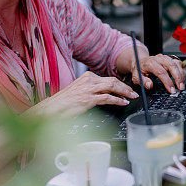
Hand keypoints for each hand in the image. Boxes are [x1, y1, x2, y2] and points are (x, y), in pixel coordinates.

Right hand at [24, 72, 138, 118]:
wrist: (51, 108)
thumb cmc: (64, 102)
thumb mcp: (80, 92)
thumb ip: (93, 91)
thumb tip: (108, 94)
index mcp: (87, 76)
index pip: (108, 78)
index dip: (121, 84)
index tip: (127, 89)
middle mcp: (88, 80)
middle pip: (113, 80)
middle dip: (126, 87)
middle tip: (134, 93)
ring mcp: (88, 89)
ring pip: (112, 86)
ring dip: (125, 92)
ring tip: (132, 97)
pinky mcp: (88, 98)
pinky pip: (107, 97)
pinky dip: (118, 100)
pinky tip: (123, 102)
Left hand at [132, 54, 185, 93]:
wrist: (140, 61)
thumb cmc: (139, 70)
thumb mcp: (136, 77)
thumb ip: (143, 82)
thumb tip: (150, 85)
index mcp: (150, 63)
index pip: (161, 72)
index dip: (168, 82)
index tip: (172, 90)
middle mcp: (159, 59)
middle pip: (172, 66)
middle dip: (178, 78)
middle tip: (180, 88)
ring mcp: (166, 58)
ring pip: (177, 64)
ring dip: (182, 75)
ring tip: (182, 85)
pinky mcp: (170, 58)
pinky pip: (179, 63)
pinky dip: (182, 71)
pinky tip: (182, 78)